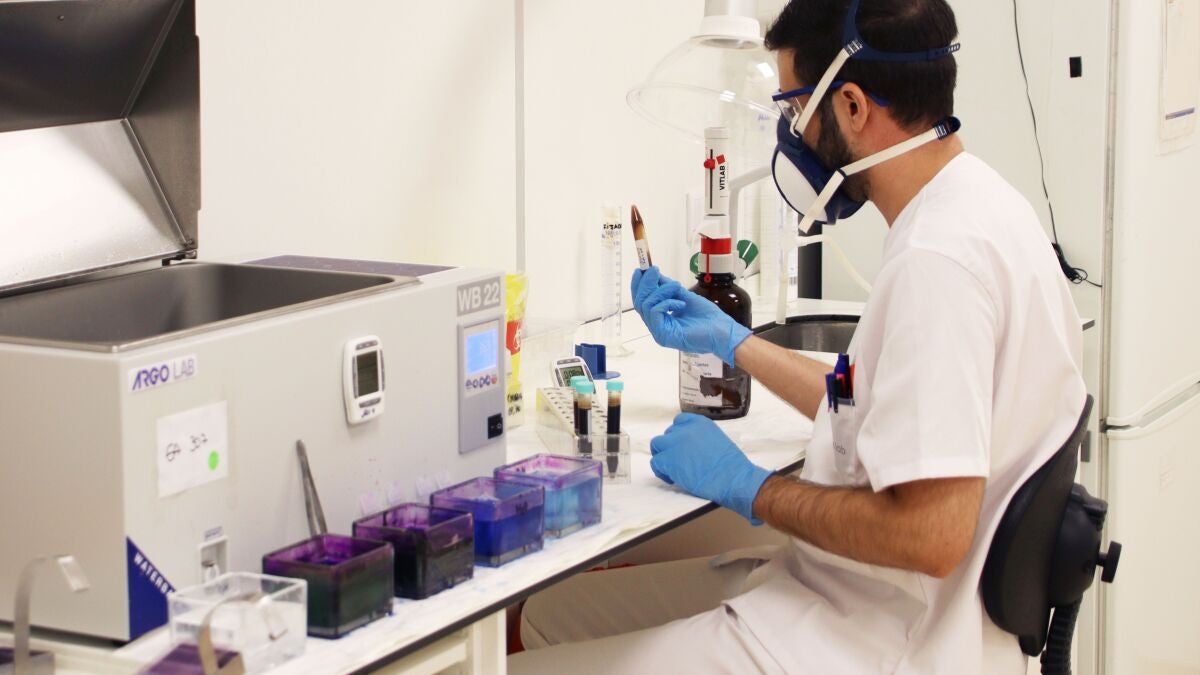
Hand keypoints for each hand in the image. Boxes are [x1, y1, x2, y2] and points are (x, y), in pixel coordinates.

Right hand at [631, 266, 751, 365]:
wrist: (721, 331)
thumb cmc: (708, 318)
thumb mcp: (684, 296)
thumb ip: (667, 287)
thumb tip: (655, 274)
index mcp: (661, 319)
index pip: (641, 301)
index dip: (639, 285)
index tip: (641, 269)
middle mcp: (657, 326)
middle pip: (640, 302)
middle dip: (646, 283)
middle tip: (654, 270)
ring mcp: (659, 332)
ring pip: (646, 305)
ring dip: (661, 290)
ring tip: (676, 287)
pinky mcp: (663, 335)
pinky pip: (655, 312)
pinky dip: (667, 302)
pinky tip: (681, 303)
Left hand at [650, 413, 771, 523]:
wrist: (733, 479)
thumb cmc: (731, 466)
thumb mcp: (718, 440)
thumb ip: (701, 438)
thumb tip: (690, 448)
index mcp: (699, 423)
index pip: (679, 421)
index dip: (678, 435)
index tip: (682, 446)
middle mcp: (685, 430)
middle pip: (667, 434)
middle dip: (671, 447)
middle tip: (678, 461)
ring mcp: (675, 444)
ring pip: (656, 445)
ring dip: (662, 456)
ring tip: (671, 469)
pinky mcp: (669, 460)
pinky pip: (655, 462)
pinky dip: (661, 471)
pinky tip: (673, 478)